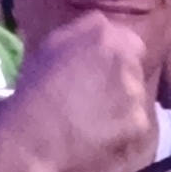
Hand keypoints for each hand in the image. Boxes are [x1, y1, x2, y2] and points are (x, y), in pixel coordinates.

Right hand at [0, 13, 154, 171]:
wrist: (32, 139)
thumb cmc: (32, 94)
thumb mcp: (49, 49)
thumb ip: (79, 36)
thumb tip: (96, 36)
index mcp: (100, 32)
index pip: (128, 41)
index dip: (116, 60)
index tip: (101, 75)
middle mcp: (123, 55)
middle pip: (134, 68)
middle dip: (121, 81)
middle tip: (96, 100)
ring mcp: (134, 89)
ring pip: (137, 97)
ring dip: (123, 107)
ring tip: (95, 122)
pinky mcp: (138, 121)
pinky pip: (136, 126)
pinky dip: (123, 133)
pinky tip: (100, 138)